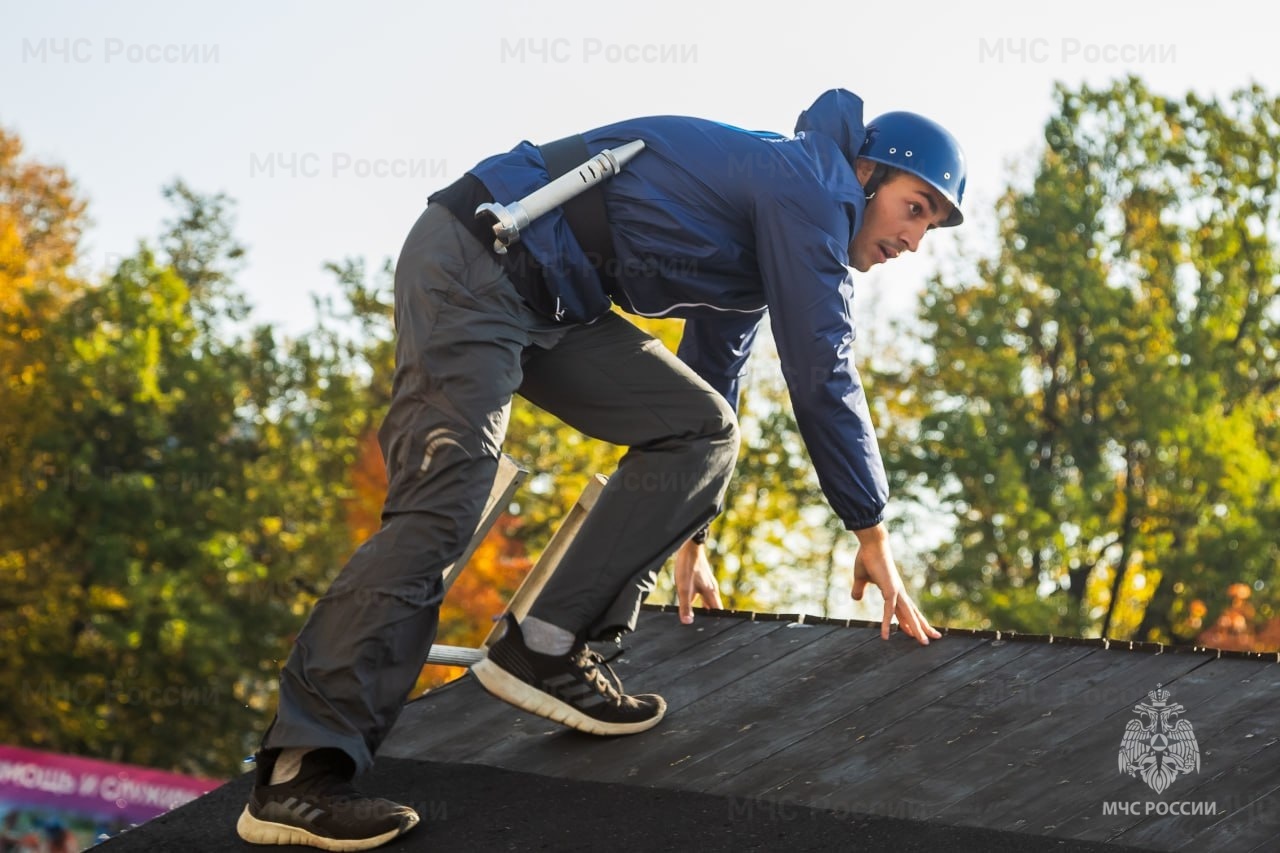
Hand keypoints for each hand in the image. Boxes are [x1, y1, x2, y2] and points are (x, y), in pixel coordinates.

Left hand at [675, 539, 722, 623]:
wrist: (689, 547)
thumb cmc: (688, 566)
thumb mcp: (684, 588)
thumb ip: (685, 606)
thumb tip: (688, 622)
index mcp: (711, 593)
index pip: (718, 613)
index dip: (716, 624)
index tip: (714, 633)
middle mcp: (711, 589)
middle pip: (712, 609)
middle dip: (708, 619)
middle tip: (702, 629)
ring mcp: (706, 584)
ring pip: (706, 601)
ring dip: (701, 610)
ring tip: (695, 619)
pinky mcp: (701, 579)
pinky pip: (700, 594)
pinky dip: (696, 601)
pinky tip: (688, 603)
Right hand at [850, 524, 940, 644]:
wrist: (871, 544)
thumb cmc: (867, 558)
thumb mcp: (860, 578)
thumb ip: (859, 589)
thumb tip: (856, 598)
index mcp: (894, 590)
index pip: (905, 610)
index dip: (910, 622)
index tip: (916, 632)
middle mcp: (899, 592)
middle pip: (913, 614)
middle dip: (923, 628)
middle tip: (933, 639)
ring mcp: (896, 592)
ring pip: (908, 616)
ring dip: (917, 630)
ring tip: (925, 643)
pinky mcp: (890, 590)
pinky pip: (889, 611)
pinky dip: (888, 624)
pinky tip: (886, 636)